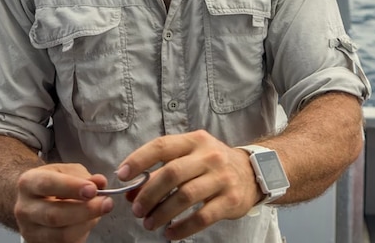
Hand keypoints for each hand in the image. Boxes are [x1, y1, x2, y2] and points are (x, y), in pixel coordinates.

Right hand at [14, 163, 112, 242]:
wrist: (34, 201)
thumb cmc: (54, 184)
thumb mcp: (66, 172)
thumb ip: (84, 176)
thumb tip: (100, 182)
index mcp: (28, 183)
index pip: (47, 184)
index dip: (71, 187)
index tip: (93, 189)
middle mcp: (25, 208)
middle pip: (54, 215)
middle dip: (85, 210)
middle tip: (106, 203)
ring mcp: (31, 231)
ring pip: (62, 234)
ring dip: (87, 223)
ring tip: (101, 211)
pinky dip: (83, 232)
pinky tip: (89, 221)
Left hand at [118, 130, 261, 239]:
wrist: (252, 173)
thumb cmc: (212, 164)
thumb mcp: (192, 155)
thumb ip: (164, 168)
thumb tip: (132, 190)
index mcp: (195, 141)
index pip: (162, 146)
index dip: (139, 160)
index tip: (122, 175)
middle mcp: (209, 156)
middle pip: (172, 174)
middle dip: (148, 193)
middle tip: (136, 209)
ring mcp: (221, 178)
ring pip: (185, 197)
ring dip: (162, 213)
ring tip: (149, 224)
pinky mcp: (231, 200)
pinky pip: (202, 217)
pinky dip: (182, 228)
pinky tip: (170, 233)